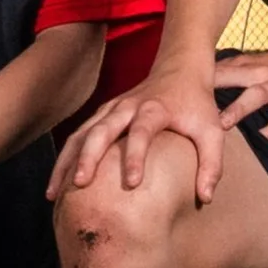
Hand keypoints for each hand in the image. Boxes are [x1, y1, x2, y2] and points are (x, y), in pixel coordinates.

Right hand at [58, 72, 232, 204]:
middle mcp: (127, 107)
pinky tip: (58, 184)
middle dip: (89, 156)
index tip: (132, 183)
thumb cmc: (197, 105)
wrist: (179, 69)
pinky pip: (78, 135)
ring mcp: (111, 109)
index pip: (141, 132)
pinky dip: (65, 158)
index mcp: (154, 110)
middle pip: (101, 130)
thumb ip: (212, 164)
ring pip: (81, 133)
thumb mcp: (213, 131)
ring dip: (66, 161)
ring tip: (54, 192)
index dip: (135, 156)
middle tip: (80, 184)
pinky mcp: (103, 114)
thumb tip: (206, 198)